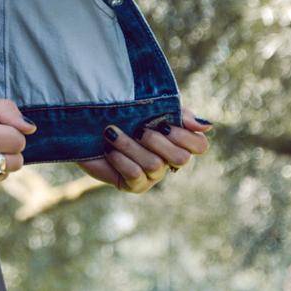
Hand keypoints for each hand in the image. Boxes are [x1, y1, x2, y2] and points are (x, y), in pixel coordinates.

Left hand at [74, 110, 212, 192]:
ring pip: (155, 165)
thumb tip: (207, 126)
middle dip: (158, 141)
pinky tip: (109, 149)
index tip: (163, 122)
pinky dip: (121, 159)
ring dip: (131, 146)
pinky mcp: (132, 185)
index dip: (185, 136)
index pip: (199, 146)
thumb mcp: (149, 106)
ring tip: (112, 133)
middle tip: (140, 128)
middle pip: (181, 158)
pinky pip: (135, 176)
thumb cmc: (119, 112)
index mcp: (175, 139)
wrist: (83, 122)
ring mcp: (151, 175)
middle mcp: (167, 160)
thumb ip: (178, 113)